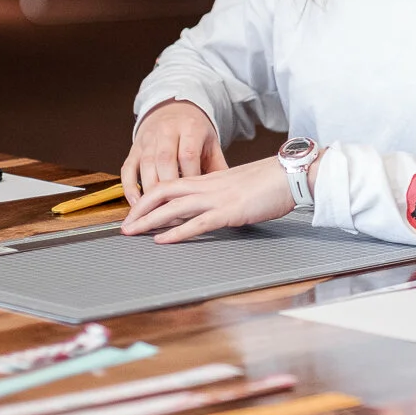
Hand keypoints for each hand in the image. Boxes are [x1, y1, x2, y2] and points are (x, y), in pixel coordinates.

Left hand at [120, 155, 293, 242]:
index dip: (149, 196)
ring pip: (173, 207)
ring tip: (131, 232)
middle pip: (163, 192)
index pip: (171, 185)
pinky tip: (162, 240)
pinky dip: (176, 232)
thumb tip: (212, 208)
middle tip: (124, 225)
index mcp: (210, 179)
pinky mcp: (229, 212)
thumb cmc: (271, 181)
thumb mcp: (239, 186)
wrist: (291, 174)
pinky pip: (197, 223)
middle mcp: (208, 186)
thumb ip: (222, 195)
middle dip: (140, 209)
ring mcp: (217, 198)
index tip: (136, 211)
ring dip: (148, 220)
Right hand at [121, 101, 226, 205]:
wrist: (173, 110)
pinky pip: (128, 168)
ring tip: (155, 213)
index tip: (195, 199)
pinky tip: (135, 203)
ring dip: (149, 191)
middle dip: (169, 188)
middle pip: (164, 160)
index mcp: (190, 128)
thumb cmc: (195, 132)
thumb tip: (229, 194)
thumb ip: (218, 167)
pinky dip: (130, 187)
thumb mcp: (210, 143)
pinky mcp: (135, 148)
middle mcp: (166, 131)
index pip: (188, 154)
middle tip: (175, 211)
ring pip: (146, 165)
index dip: (190, 178)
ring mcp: (148, 139)